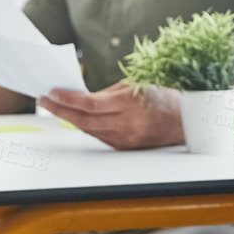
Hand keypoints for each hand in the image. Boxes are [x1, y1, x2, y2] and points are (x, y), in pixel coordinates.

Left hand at [38, 82, 181, 148]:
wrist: (188, 121)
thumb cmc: (166, 98)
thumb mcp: (137, 85)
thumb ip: (108, 92)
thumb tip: (82, 96)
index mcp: (130, 105)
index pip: (89, 104)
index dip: (67, 100)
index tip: (51, 93)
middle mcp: (126, 125)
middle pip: (84, 120)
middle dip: (61, 110)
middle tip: (45, 100)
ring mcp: (126, 140)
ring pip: (89, 130)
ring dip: (70, 118)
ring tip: (55, 107)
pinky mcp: (126, 147)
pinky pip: (100, 137)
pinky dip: (86, 127)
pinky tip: (77, 118)